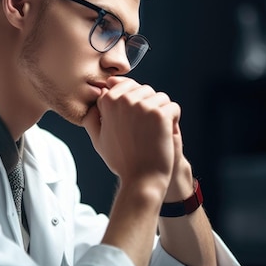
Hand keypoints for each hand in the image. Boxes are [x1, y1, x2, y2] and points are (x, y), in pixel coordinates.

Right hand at [83, 76, 177, 191]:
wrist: (141, 179)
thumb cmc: (121, 160)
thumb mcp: (98, 138)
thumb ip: (92, 116)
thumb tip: (98, 95)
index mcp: (108, 101)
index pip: (127, 86)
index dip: (134, 104)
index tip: (134, 124)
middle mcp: (123, 99)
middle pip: (145, 90)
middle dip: (148, 107)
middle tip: (143, 131)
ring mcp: (142, 105)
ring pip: (160, 97)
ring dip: (161, 113)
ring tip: (153, 133)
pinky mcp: (160, 113)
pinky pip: (173, 107)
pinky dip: (173, 120)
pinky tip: (164, 134)